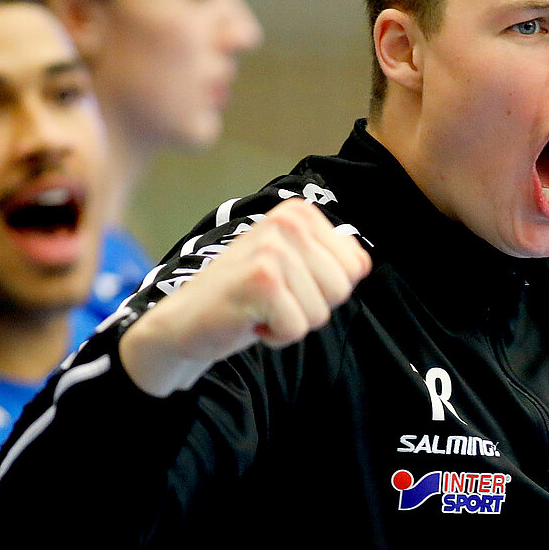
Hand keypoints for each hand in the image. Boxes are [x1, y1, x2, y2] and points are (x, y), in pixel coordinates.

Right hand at [119, 198, 371, 395]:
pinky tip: (250, 320)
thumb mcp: (295, 268)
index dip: (326, 289)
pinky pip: (297, 327)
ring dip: (292, 322)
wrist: (186, 321)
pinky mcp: (261, 281)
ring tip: (260, 307)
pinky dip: (276, 336)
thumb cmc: (246, 297)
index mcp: (299, 214)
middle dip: (311, 307)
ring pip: (321, 311)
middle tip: (273, 299)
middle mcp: (288, 223)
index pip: (356, 267)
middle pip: (342, 289)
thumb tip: (362, 264)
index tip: (291, 285)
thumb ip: (331, 260)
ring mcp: (273, 250)